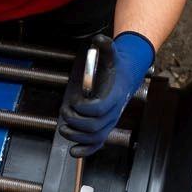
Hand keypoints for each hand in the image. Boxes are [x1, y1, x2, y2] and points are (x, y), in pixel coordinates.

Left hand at [58, 32, 154, 157]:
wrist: (127, 74)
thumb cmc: (116, 65)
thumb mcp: (111, 53)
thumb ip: (105, 45)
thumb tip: (99, 39)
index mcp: (114, 97)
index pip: (100, 109)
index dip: (85, 109)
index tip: (75, 103)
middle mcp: (113, 112)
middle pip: (95, 126)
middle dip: (76, 123)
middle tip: (64, 115)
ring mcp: (109, 121)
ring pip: (94, 138)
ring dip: (76, 137)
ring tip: (63, 129)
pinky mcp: (105, 127)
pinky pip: (97, 144)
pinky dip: (85, 151)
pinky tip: (73, 152)